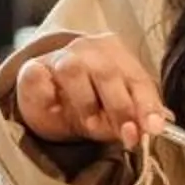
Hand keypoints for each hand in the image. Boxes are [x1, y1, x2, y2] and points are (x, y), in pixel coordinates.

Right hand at [13, 32, 168, 148]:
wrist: (45, 104)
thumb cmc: (87, 106)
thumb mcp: (114, 116)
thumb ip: (132, 120)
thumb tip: (149, 129)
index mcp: (117, 56)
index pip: (137, 78)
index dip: (147, 104)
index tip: (153, 128)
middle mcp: (89, 49)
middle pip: (109, 73)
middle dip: (120, 108)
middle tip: (126, 135)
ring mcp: (59, 55)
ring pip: (74, 70)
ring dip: (85, 102)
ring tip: (88, 123)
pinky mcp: (31, 68)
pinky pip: (38, 77)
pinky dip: (48, 95)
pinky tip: (55, 107)